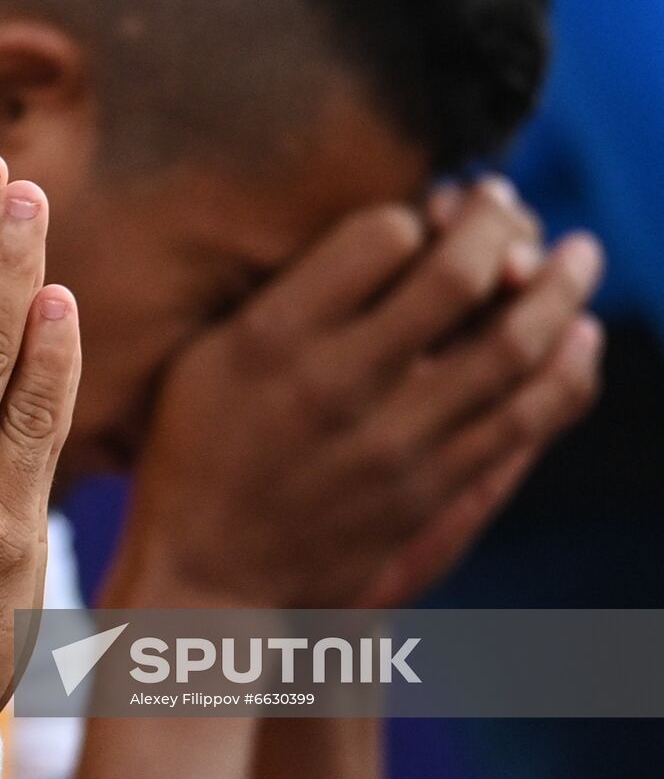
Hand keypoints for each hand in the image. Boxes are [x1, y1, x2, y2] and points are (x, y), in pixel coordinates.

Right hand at [105, 178, 601, 608]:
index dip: (414, 214)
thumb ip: (281, 295)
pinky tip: (581, 337)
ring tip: (578, 254)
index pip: (381, 234)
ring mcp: (391, 441)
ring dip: (559, 286)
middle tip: (508, 205)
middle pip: (457, 274)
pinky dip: (568, 369)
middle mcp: (336, 382)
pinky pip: (524, 418)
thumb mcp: (203, 357)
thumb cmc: (197, 451)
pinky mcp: (428, 490)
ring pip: (513, 343)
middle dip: (498, 222)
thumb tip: (381, 235)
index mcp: (272, 336)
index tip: (418, 219)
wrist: (208, 574)